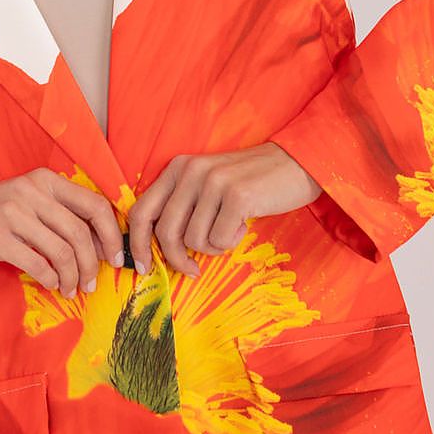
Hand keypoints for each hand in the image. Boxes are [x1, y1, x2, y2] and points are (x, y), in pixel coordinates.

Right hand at [0, 168, 126, 297]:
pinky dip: (51, 279)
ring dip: (72, 276)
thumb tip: (100, 242)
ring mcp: (13, 213)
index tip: (116, 257)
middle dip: (92, 263)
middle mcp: (31, 191)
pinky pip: (38, 264)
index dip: (111, 235)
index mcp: (44, 180)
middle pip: (80, 232)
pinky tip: (52, 285)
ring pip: (62, 251)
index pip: (94, 204)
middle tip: (92, 283)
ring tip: (72, 289)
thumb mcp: (26, 201)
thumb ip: (59, 213)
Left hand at [127, 143, 321, 276]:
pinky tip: (243, 224)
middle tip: (193, 270)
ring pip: (194, 241)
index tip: (144, 267)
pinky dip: (231, 242)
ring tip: (230, 230)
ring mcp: (214, 182)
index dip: (137, 244)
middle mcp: (191, 171)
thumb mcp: (208, 185)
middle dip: (177, 259)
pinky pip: (220, 240)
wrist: (297, 163)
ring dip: (213, 247)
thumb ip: (183, 207)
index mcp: (178, 168)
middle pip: (165, 232)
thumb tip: (159, 249)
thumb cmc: (251, 182)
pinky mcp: (237, 196)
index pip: (141, 211)